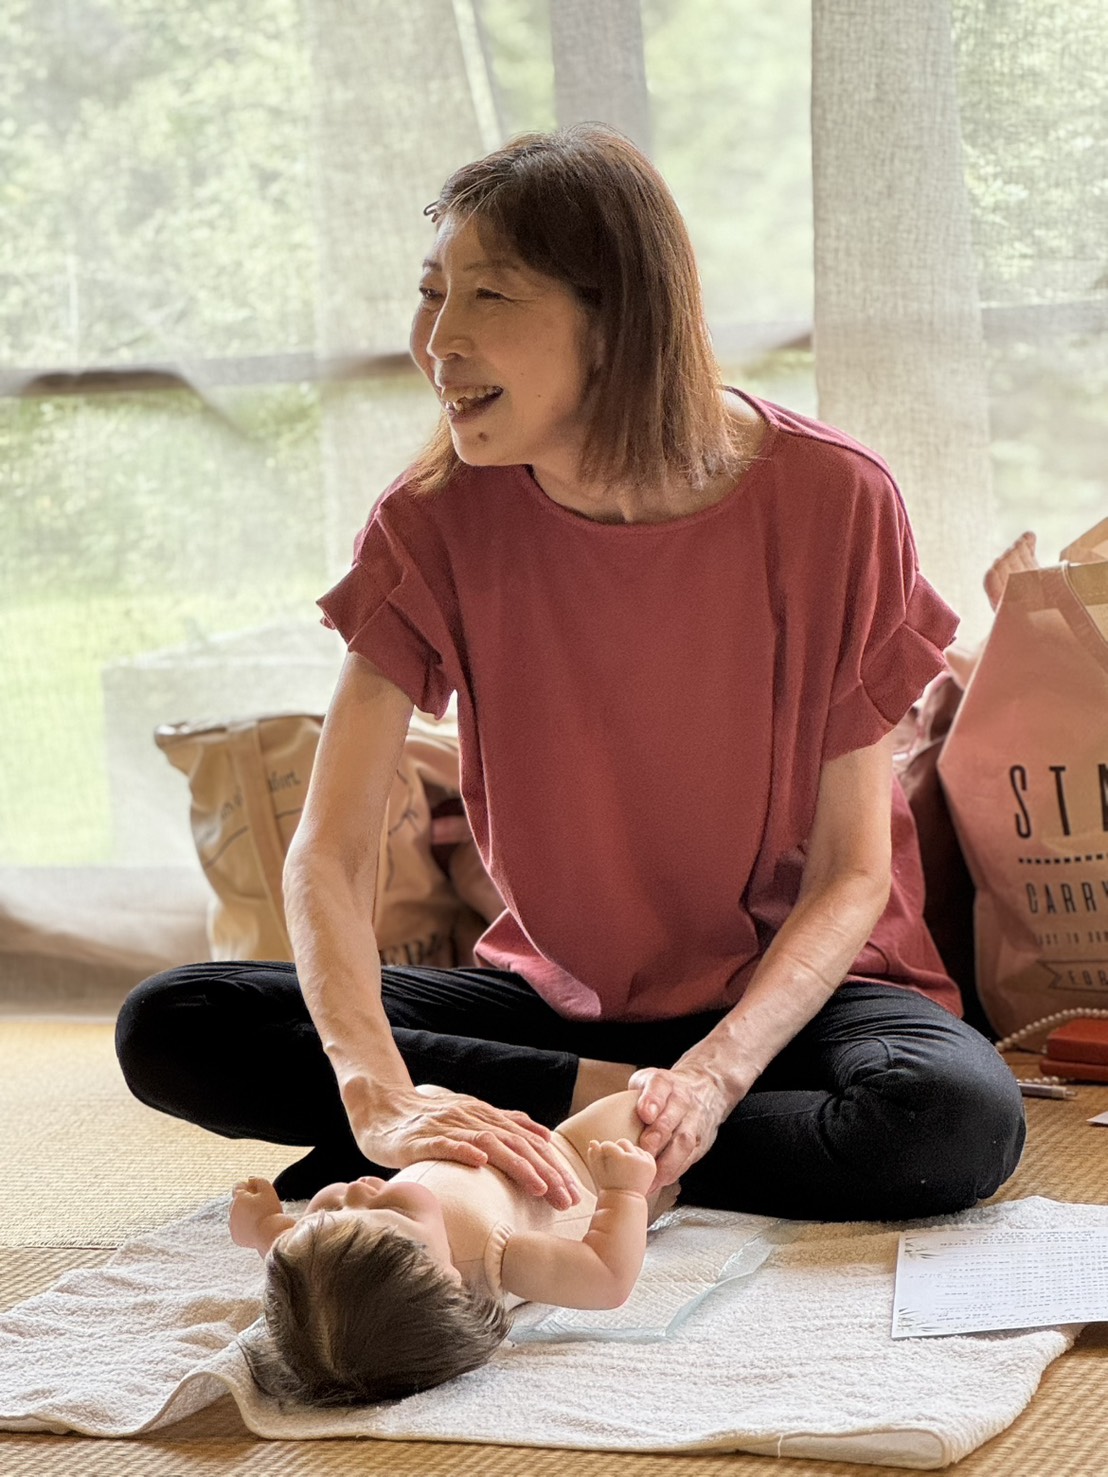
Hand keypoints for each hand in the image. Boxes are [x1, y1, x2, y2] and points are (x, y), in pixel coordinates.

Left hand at [230, 1175, 282, 1247]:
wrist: (271, 1234)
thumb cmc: (270, 1211)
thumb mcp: (268, 1190)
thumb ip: (258, 1180)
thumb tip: (250, 1179)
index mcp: (238, 1198)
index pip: (238, 1186)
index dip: (249, 1186)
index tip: (259, 1191)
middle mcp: (231, 1211)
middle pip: (237, 1201)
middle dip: (247, 1201)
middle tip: (261, 1205)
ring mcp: (232, 1226)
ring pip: (238, 1216)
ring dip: (245, 1214)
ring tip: (260, 1218)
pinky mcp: (236, 1237)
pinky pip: (239, 1229)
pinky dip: (246, 1227)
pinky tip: (257, 1228)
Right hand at [341, 1078, 580, 1209]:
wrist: (383, 1106)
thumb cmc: (429, 1120)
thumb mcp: (472, 1119)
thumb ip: (505, 1126)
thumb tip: (542, 1136)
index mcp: (487, 1117)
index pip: (528, 1143)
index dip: (553, 1166)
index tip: (574, 1192)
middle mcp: (473, 1118)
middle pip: (516, 1144)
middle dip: (545, 1172)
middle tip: (567, 1198)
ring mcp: (448, 1126)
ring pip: (489, 1143)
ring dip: (516, 1164)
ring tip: (538, 1186)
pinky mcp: (421, 1137)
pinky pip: (445, 1143)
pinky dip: (464, 1150)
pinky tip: (480, 1161)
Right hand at [587, 1138, 654, 1195]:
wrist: (625, 1200)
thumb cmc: (608, 1185)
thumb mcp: (597, 1172)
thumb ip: (593, 1155)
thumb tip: (593, 1142)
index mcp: (619, 1159)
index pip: (608, 1144)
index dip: (604, 1151)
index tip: (604, 1160)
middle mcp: (634, 1158)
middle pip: (623, 1142)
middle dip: (618, 1149)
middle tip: (615, 1164)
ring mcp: (644, 1162)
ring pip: (633, 1147)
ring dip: (628, 1153)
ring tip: (624, 1167)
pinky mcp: (651, 1165)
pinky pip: (643, 1153)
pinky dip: (638, 1158)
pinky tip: (633, 1169)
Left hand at [628, 1064, 731, 1191]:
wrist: (705, 1090)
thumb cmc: (664, 1091)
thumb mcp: (648, 1080)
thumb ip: (634, 1095)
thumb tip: (605, 1116)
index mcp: (666, 1083)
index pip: (660, 1086)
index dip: (653, 1100)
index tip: (645, 1113)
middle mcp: (683, 1101)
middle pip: (673, 1117)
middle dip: (660, 1134)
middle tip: (644, 1149)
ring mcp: (694, 1122)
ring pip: (684, 1142)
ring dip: (667, 1161)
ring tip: (650, 1177)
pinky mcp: (701, 1142)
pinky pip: (689, 1158)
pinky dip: (674, 1172)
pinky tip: (658, 1182)